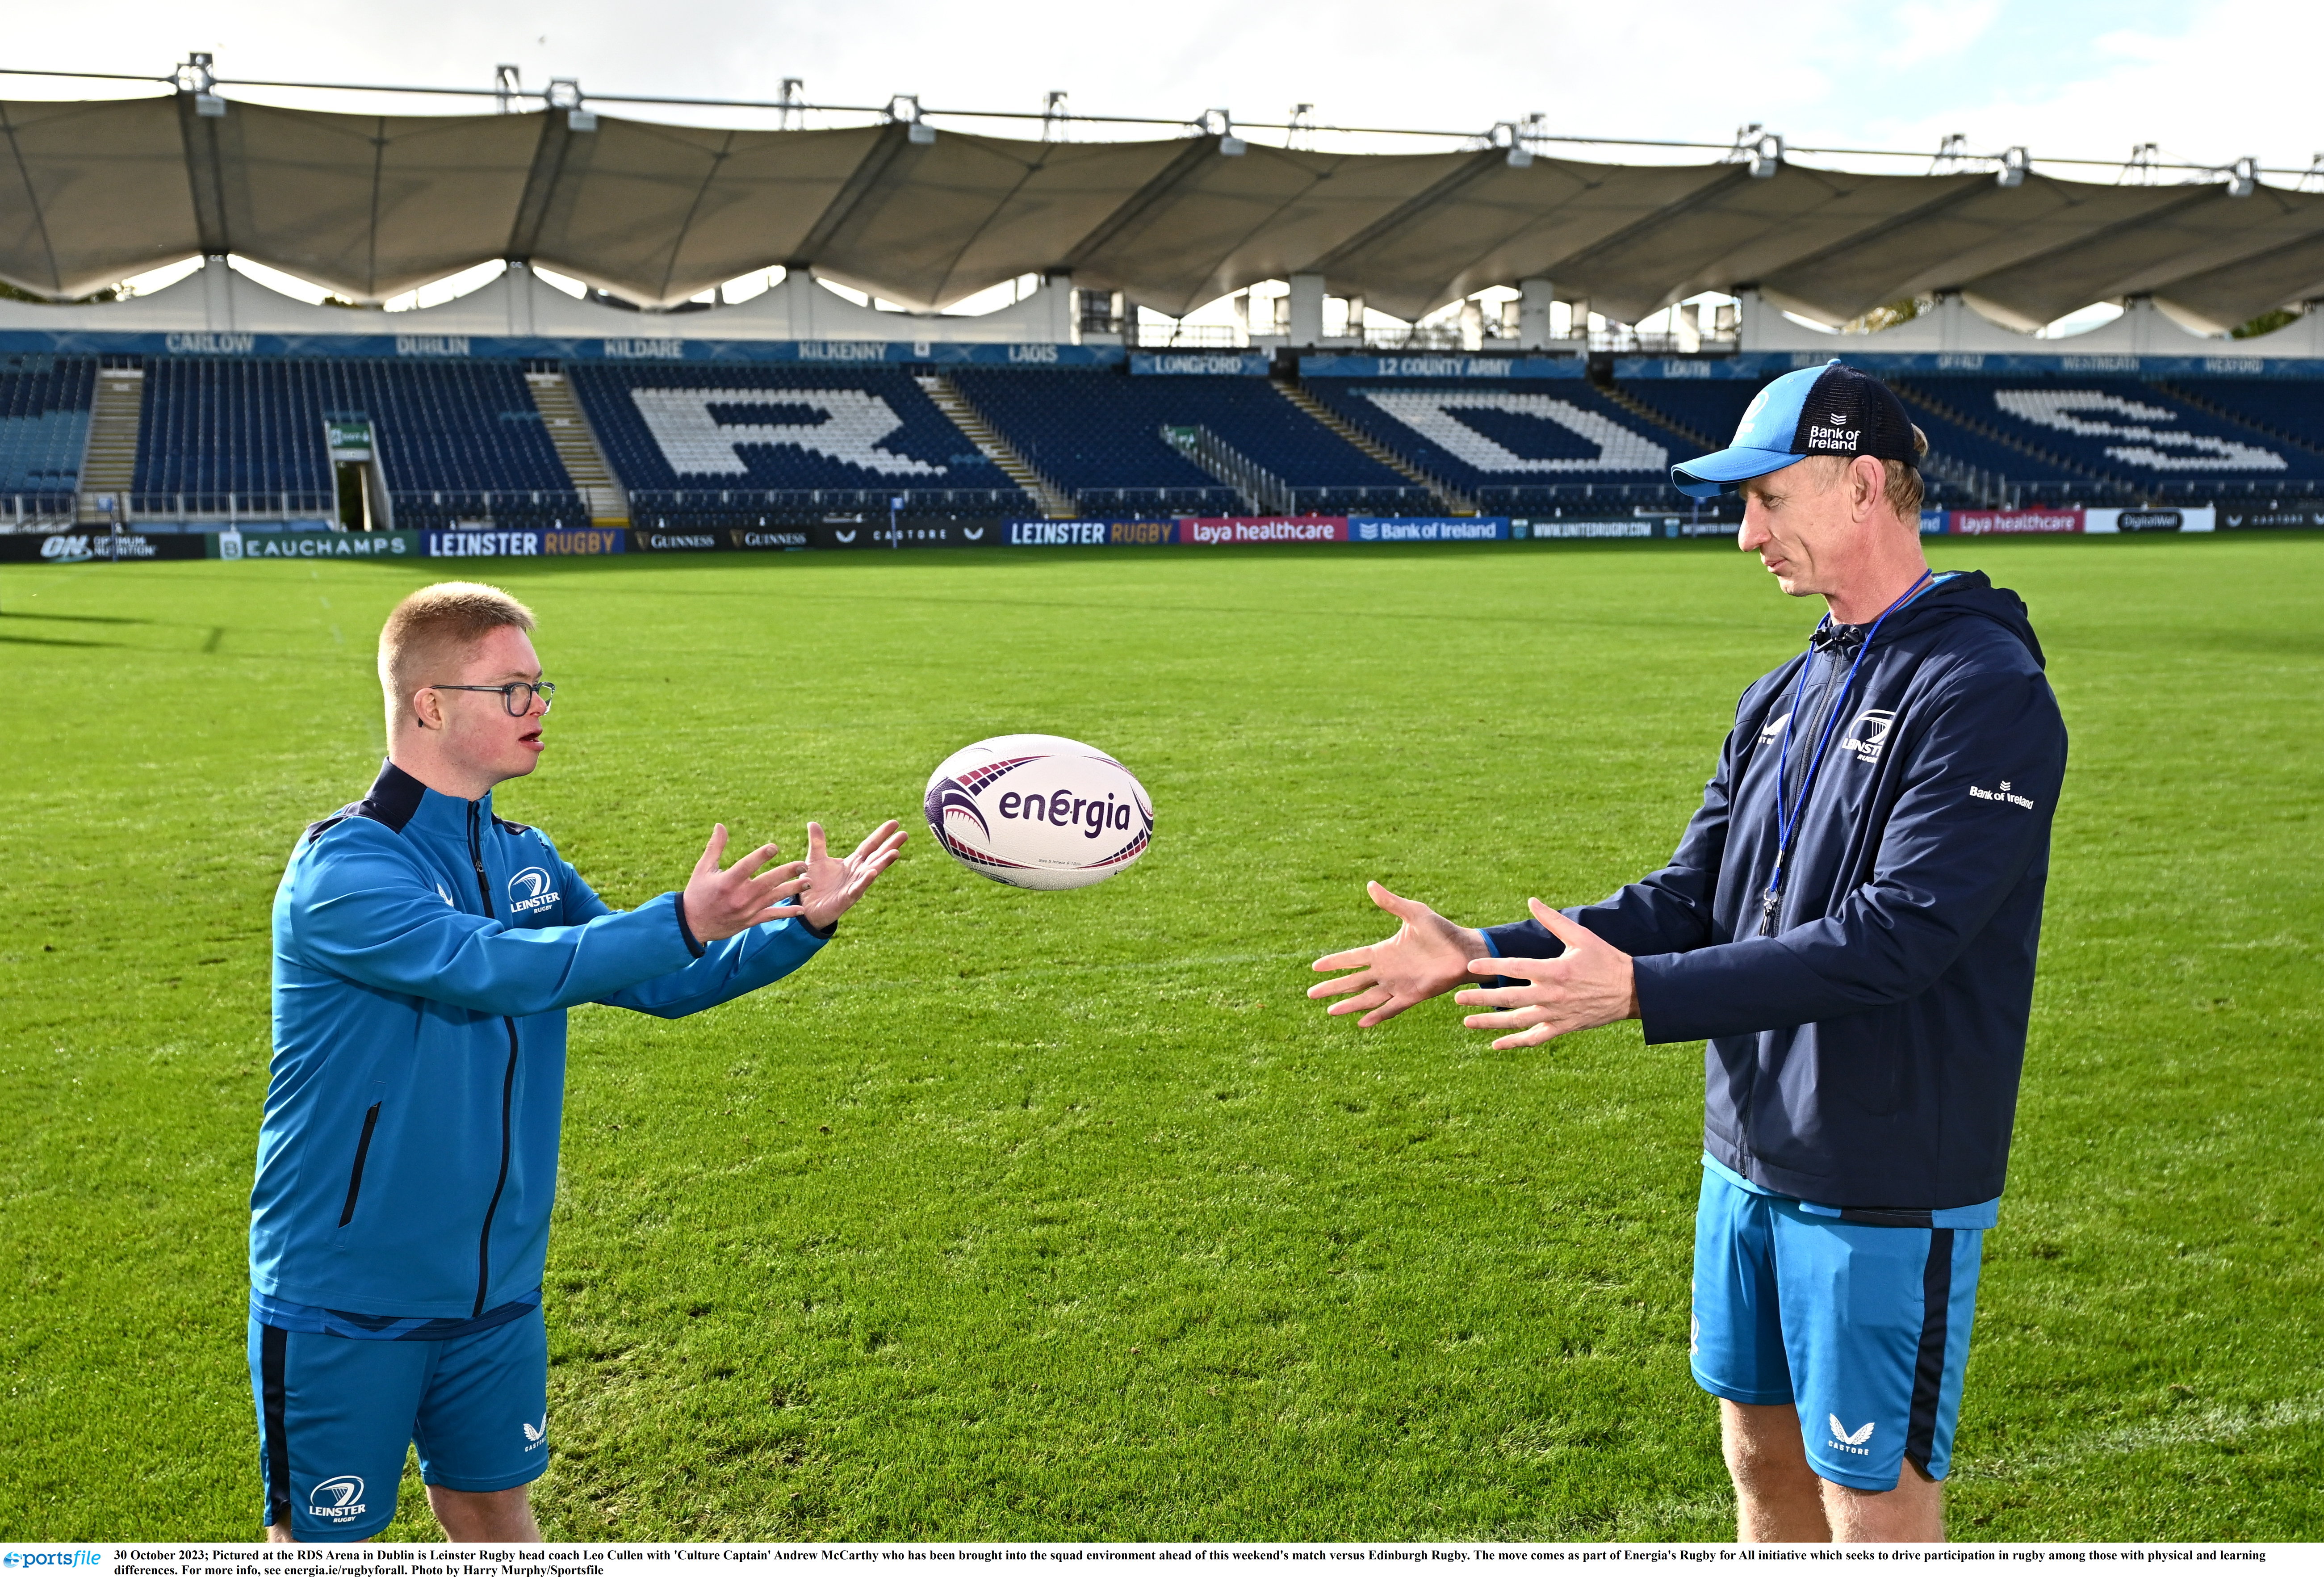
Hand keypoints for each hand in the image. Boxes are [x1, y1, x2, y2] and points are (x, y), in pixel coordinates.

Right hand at [683, 824, 807, 943]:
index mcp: (726, 882)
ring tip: (809, 882)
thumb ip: (715, 847)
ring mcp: (746, 911)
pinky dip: (786, 913)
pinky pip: (770, 916)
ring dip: (792, 890)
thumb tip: (720, 825)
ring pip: (773, 899)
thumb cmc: (697, 893)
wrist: (692, 926)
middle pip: (766, 883)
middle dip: (786, 873)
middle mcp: (738, 897)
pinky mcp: (749, 921)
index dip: (760, 856)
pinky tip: (801, 909)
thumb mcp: (703, 869)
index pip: (746, 867)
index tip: (774, 847)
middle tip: (803, 864)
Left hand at [795, 820, 907, 929]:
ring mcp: (854, 886)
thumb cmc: (814, 884)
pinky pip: (858, 889)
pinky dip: (865, 881)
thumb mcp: (815, 859)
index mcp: (853, 863)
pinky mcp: (846, 898)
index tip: (895, 823)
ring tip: (895, 853)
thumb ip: (818, 842)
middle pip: (876, 857)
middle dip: (890, 846)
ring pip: (872, 872)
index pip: (870, 845)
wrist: (806, 907)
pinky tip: (872, 872)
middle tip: (905, 834)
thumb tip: (812, 822)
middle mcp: (857, 873)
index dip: (881, 834)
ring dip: (883, 863)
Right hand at [1307, 881, 1490, 1026]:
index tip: (1315, 967)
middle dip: (1332, 987)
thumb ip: (1391, 902)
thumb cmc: (1442, 930)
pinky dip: (1377, 1015)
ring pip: (1367, 997)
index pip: (1352, 958)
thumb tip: (1370, 884)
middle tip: (1311, 994)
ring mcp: (1398, 984)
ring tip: (1330, 1011)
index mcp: (1383, 951)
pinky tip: (1361, 1023)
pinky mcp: (1413, 995)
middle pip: (1353, 981)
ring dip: (1349, 1004)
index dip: (1334, 962)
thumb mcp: (1414, 913)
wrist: (1465, 950)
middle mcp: (1387, 970)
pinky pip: (1391, 1007)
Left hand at [1452, 899, 1638, 1048]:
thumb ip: (1553, 920)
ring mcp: (1557, 1015)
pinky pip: (1535, 1038)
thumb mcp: (1581, 936)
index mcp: (1554, 970)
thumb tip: (1531, 900)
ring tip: (1467, 1022)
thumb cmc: (1605, 959)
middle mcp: (1552, 995)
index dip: (1491, 968)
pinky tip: (1495, 1044)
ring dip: (1490, 1023)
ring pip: (1517, 1022)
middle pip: (1509, 998)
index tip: (1471, 967)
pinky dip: (1514, 1043)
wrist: (1632, 990)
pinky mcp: (1563, 1028)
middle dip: (1481, 999)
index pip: (1515, 968)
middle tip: (1457, 998)